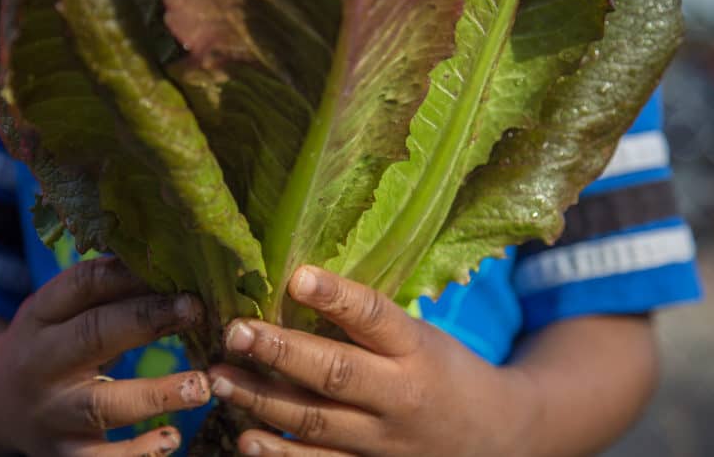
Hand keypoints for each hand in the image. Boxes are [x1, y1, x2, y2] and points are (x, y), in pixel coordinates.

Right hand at [0, 257, 209, 456]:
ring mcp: (52, 411)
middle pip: (93, 335)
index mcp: (41, 316)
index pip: (81, 285)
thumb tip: (173, 256)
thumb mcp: (59, 312)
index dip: (128, 274)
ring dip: (156, 394)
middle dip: (146, 320)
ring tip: (201, 385)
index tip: (176, 268)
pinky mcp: (63, 454)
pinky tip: (171, 438)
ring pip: (103, 404)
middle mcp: (41, 362)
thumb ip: (104, 290)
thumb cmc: (48, 346)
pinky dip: (137, 452)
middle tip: (196, 308)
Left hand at [208, 266, 539, 456]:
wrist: (494, 437)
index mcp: (418, 349)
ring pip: (316, 422)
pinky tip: (245, 438)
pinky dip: (280, 455)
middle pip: (335, 372)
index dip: (335, 297)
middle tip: (234, 332)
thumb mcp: (421, 336)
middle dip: (279, 352)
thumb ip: (369, 321)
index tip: (296, 276)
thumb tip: (293, 284)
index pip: (375, 317)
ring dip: (261, 400)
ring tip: (218, 378)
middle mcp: (402, 396)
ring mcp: (385, 441)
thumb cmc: (444, 372)